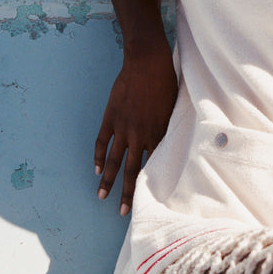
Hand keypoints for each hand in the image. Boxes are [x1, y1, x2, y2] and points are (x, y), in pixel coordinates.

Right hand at [94, 38, 177, 215]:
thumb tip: (176, 140)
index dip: (152, 183)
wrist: (147, 62)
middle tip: (123, 212)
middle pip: (133, 170)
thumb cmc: (167, 81)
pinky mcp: (111, 117)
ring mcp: (123, 127)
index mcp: (159, 133)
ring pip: (114, 160)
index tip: (151, 200)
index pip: (156, 165)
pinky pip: (102, 142)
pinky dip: (99, 157)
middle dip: (128, 192)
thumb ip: (171, 126)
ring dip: (108, 181)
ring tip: (101, 197)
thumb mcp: (175, 106)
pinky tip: (97, 169)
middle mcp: (140, 135)